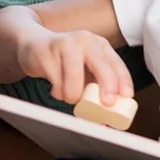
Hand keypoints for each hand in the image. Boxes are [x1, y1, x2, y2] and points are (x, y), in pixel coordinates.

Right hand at [15, 27, 132, 107]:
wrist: (33, 44)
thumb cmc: (64, 62)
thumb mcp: (85, 69)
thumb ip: (96, 86)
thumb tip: (106, 118)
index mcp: (100, 45)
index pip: (117, 64)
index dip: (123, 81)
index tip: (126, 97)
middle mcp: (85, 40)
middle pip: (101, 66)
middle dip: (107, 87)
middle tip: (106, 104)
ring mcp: (65, 44)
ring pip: (75, 79)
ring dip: (72, 96)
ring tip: (68, 96)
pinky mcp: (46, 52)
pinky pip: (56, 82)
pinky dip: (58, 93)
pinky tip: (55, 88)